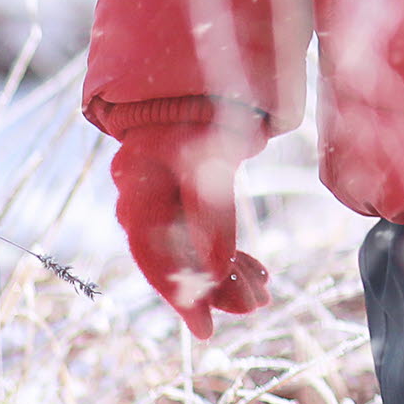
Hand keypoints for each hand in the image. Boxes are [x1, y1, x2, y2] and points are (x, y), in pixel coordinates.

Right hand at [111, 125, 271, 340]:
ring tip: (263, 292)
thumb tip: (213, 277)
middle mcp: (142, 199)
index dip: (182, 296)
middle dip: (219, 286)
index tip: (206, 329)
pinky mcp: (181, 193)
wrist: (195, 74)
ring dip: (228, 273)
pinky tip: (254, 270)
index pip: (156, 257)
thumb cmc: (204, 107)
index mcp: (139, 189)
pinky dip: (226, 253)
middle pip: (177, 258)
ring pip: (191, 249)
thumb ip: (210, 215)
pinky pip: (199, 234)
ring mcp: (160, 197)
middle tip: (258, 304)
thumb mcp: (213, 156)